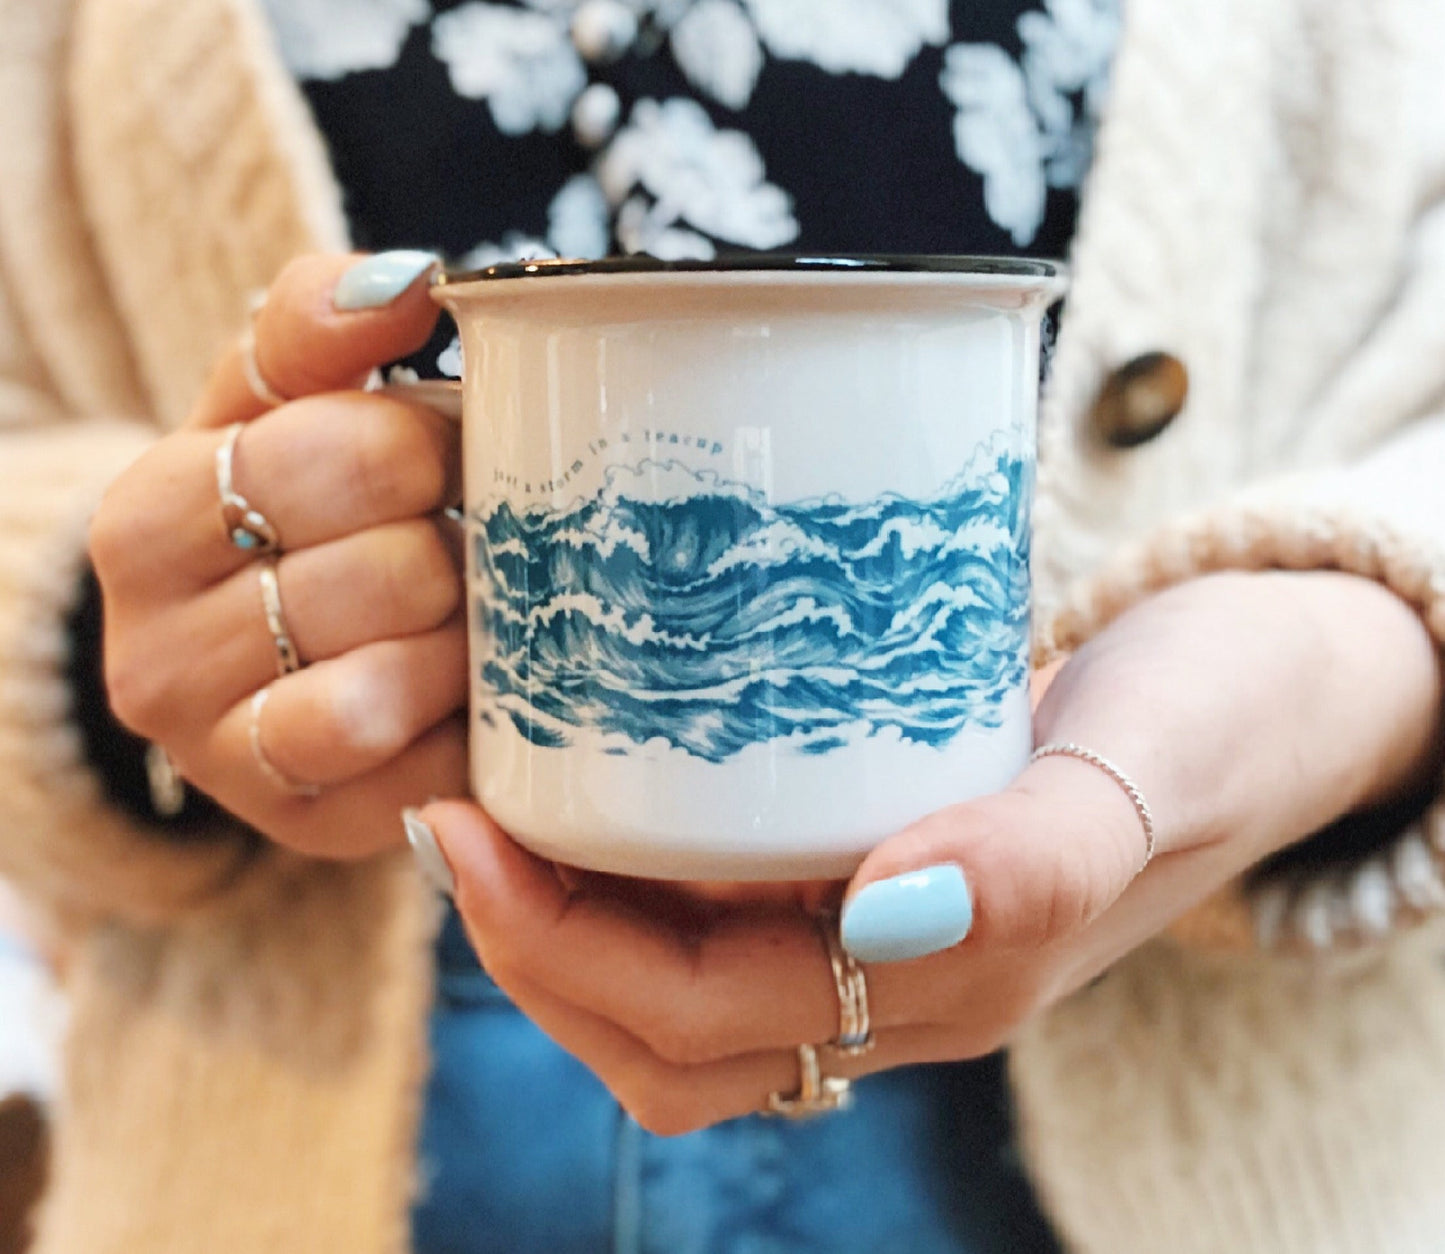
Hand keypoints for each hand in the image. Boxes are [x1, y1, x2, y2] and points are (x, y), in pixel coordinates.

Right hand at [91, 252, 467, 857]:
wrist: (256, 656)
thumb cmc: (285, 511)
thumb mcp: (275, 405)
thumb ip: (318, 328)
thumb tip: (409, 279)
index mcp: (143, 523)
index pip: (309, 455)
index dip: (414, 444)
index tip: (441, 447)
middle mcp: (155, 654)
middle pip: (375, 572)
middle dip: (452, 540)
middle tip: (468, 531)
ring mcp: (222, 755)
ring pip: (388, 682)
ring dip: (464, 634)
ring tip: (470, 609)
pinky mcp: (306, 824)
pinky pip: (415, 776)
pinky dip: (464, 724)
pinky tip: (472, 687)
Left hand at [419, 569, 1442, 1133]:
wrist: (1260, 694)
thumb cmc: (1218, 724)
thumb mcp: (1145, 773)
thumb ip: (1040, 859)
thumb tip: (889, 910)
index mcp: (947, 985)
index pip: (704, 1018)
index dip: (561, 947)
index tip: (467, 830)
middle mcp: (894, 983)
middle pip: (662, 1036)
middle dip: (530, 951)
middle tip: (452, 819)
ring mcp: (878, 934)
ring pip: (677, 993)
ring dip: (562, 926)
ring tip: (490, 811)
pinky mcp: (871, 865)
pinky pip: (719, 912)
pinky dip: (628, 873)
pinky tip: (594, 784)